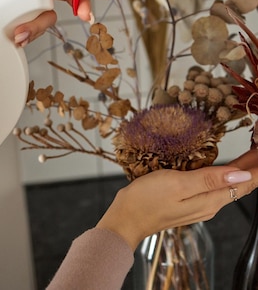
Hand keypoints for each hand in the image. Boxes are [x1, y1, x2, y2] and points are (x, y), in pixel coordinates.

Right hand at [96, 163, 256, 249]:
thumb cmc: (147, 200)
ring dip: (241, 169)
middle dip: (252, 165)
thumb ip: (209, 179)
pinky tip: (224, 166)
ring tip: (251, 154)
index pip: (244, 183)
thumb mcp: (178, 184)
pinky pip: (215, 185)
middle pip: (239, 184)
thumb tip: (241, 175)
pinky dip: (225, 173)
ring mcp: (199, 204)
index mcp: (209, 200)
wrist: (126, 218)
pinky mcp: (189, 201)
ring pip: (228, 184)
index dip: (256, 166)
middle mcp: (209, 204)